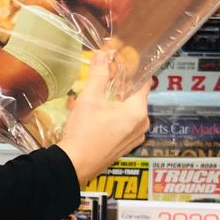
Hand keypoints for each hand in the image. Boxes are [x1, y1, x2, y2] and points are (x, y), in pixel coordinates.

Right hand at [57, 51, 149, 185]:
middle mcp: (142, 125)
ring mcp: (135, 138)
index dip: (133, 72)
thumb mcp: (89, 99)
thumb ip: (98, 74)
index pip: (144, 83)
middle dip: (120, 88)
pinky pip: (124, 126)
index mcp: (138, 111)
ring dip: (115, 103)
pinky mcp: (126, 147)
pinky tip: (97, 116)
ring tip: (96, 98)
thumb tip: (102, 55)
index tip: (121, 64)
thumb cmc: (84, 132)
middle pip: (135, 98)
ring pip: (129, 112)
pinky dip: (114, 118)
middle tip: (103, 79)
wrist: (75, 164)